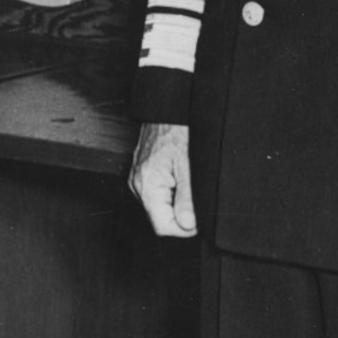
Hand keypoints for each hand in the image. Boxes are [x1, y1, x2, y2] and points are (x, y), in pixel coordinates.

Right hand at [128, 122, 197, 237]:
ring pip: (159, 205)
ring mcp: (139, 178)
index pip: (163, 227)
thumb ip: (188, 198)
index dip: (184, 229)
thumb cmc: (178, 129)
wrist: (168, 108)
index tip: (200, 220)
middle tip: (198, 199)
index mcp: (148, 186)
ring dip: (176, 201)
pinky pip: (157, 192)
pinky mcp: (143, 172)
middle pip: (161, 217)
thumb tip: (187, 225)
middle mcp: (138, 184)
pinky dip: (171, 190)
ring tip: (188, 181)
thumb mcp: (189, 165)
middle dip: (181, 214)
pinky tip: (180, 175)